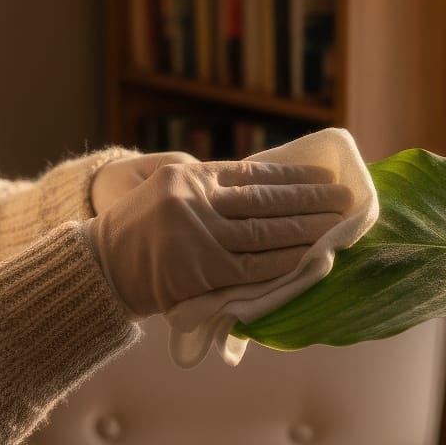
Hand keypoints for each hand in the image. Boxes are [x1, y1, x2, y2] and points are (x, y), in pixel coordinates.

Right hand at [84, 160, 353, 316]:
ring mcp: (198, 235)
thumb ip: (210, 192)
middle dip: (310, 199)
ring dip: (308, 228)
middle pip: (266, 199)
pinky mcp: (202, 270)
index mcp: (190, 177)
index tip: (323, 174)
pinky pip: (255, 265)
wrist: (100, 269)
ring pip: (266, 231)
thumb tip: (270, 193)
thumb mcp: (167, 195)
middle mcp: (195, 200)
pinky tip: (313, 255)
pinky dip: (287, 260)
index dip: (292, 175)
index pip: (253, 174)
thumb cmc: (138, 235)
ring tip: (338, 225)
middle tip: (345, 198)